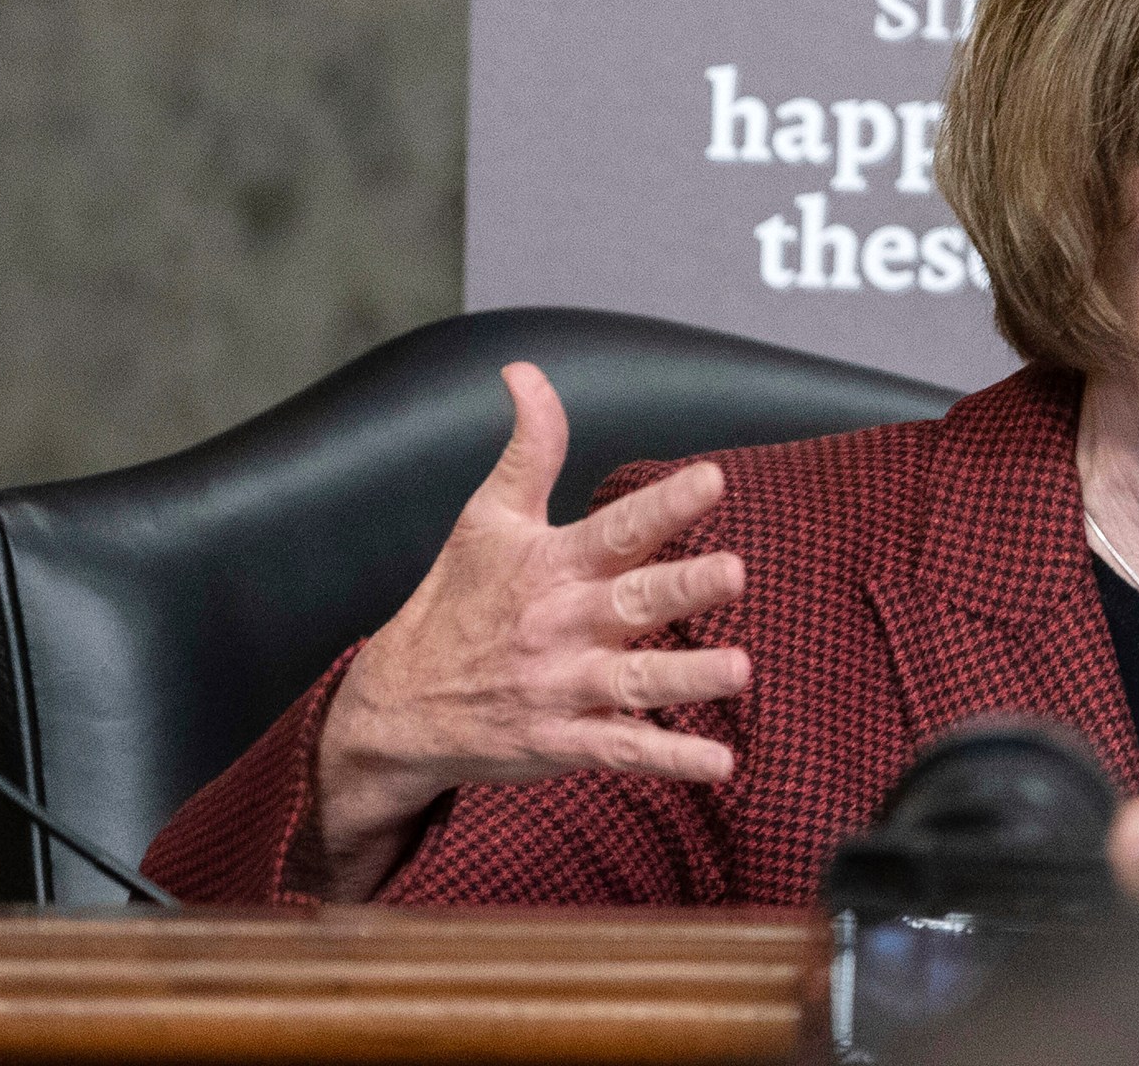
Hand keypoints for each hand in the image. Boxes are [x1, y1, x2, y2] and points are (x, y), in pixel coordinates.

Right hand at [312, 362, 751, 899]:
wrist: (397, 705)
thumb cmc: (456, 601)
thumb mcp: (486, 516)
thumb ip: (530, 448)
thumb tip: (526, 371)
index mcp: (552, 563)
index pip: (617, 526)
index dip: (664, 503)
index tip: (713, 479)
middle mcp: (564, 623)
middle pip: (635, 601)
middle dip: (684, 587)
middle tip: (735, 572)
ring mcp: (565, 685)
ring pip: (638, 680)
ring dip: (690, 677)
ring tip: (741, 670)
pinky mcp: (564, 741)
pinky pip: (624, 750)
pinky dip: (671, 761)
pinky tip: (720, 767)